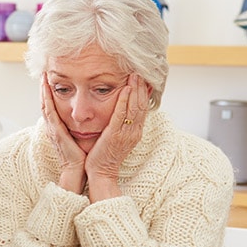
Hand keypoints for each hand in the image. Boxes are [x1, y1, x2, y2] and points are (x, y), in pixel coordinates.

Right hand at [41, 73, 86, 192]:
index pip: (52, 106)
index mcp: (59, 127)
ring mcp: (52, 128)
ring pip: (45, 105)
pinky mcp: (56, 131)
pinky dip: (46, 99)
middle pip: (46, 102)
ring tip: (43, 76)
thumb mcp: (78, 136)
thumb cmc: (80, 155)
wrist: (77, 170)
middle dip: (43, 88)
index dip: (49, 92)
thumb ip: (79, 125)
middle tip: (43, 72)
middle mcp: (53, 126)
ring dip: (43, 90)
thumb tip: (87, 116)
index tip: (50, 79)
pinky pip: (49, 112)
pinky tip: (46, 89)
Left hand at [85, 73, 148, 201]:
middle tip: (140, 72)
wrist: (102, 174)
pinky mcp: (115, 135)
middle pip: (142, 106)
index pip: (143, 109)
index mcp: (135, 132)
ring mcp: (125, 133)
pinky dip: (125, 101)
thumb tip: (123, 112)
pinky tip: (126, 89)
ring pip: (135, 108)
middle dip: (141, 88)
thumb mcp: (118, 139)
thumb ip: (122, 125)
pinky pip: (121, 115)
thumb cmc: (106, 156)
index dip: (144, 94)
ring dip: (135, 90)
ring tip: (135, 75)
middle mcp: (134, 132)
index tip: (144, 80)